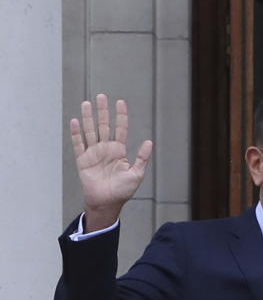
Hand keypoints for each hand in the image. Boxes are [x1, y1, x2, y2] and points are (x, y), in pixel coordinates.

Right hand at [70, 94, 152, 230]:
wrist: (107, 203)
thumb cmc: (123, 191)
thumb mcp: (136, 174)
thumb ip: (142, 158)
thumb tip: (149, 141)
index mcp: (119, 151)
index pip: (120, 129)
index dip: (120, 116)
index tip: (120, 102)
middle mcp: (106, 149)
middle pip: (104, 126)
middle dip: (102, 111)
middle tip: (101, 96)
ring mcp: (93, 153)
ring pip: (90, 131)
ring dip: (88, 118)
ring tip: (87, 103)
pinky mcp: (83, 160)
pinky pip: (79, 144)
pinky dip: (76, 133)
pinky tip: (76, 121)